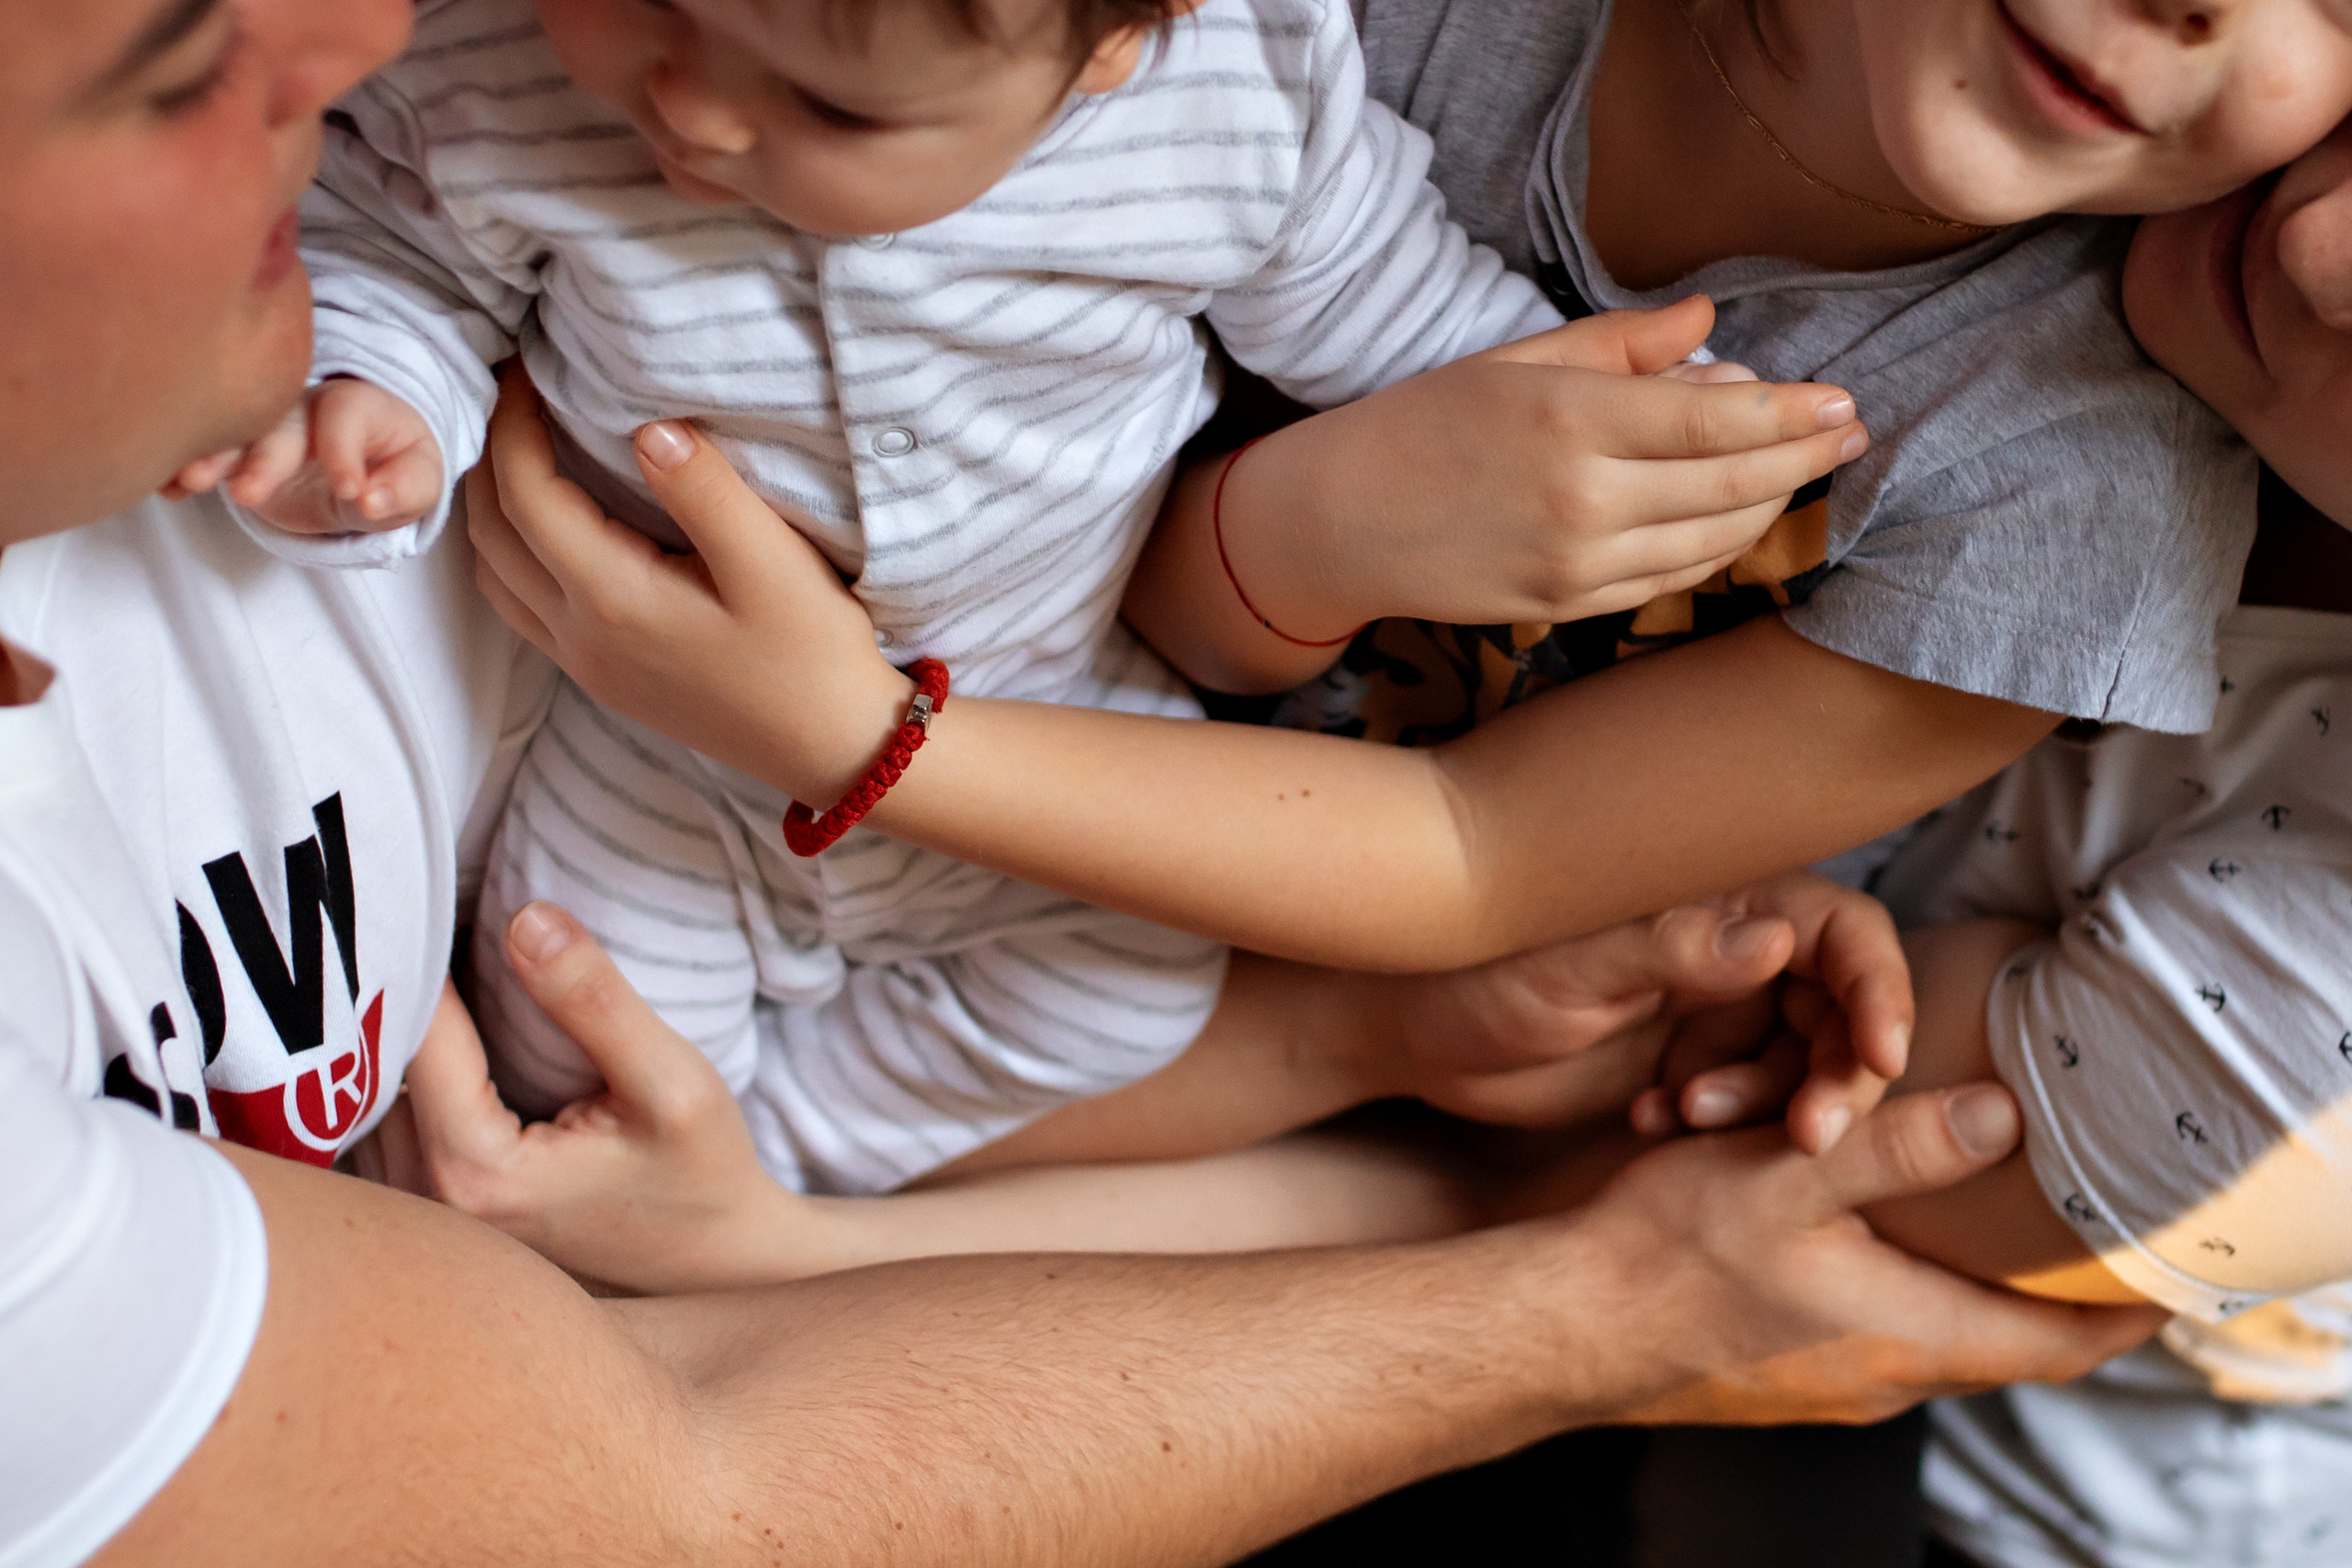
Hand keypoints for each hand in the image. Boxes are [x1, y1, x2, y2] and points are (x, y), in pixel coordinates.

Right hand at [167, 378, 442, 532]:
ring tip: (189, 482)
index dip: (345, 453)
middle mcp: (302, 406)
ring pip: (232, 430)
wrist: (367, 463)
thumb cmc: (395, 466)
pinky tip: (165, 489)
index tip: (349, 491)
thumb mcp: (419, 479)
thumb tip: (372, 500)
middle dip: (262, 457)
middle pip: (279, 423)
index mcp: (353, 405)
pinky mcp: (237, 451)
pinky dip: (183, 467)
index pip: (344, 418)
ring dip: (210, 455)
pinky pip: (205, 449)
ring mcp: (263, 426)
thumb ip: (403, 490)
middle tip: (247, 494)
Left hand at [400, 905, 838, 1294]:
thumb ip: (595, 1001)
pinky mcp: (431, 1214)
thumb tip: (524, 917)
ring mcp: (422, 1218)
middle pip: (373, 1068)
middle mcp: (427, 1205)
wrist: (717, 1263)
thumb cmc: (704, 1177)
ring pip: (365, 1098)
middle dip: (402, 993)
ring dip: (395, 1035)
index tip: (448, 896)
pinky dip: (402, 1075)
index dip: (424, 955)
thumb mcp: (674, 1082)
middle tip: (443, 919)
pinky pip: (382, 1124)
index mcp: (476, 1173)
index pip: (413, 1035)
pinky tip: (448, 1038)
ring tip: (446, 972)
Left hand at [466, 362, 909, 805]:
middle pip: (491, 534)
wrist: (833, 749)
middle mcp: (582, 635)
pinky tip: (548, 526)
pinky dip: (509, 553)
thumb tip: (648, 427)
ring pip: (494, 576)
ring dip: (491, 508)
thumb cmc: (813, 656)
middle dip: (490, 457)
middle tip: (516, 394)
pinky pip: (520, 607)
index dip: (514, 423)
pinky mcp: (605, 679)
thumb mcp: (774, 565)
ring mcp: (587, 665)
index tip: (527, 367)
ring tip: (523, 450)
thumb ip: (706, 491)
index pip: (526, 494)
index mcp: (614, 598)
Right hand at [1202, 296, 1869, 640]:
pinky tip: (1735, 519)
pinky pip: (1669, 579)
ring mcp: (1577, 565)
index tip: (1844, 402)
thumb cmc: (1422, 424)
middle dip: (1803, 459)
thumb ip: (1620, 344)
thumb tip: (1711, 328)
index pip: (1719, 423)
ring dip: (1768, 506)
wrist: (1339, 523)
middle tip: (1850, 434)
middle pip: (1733, 486)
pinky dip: (1715, 548)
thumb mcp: (1515, 360)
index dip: (1794, 415)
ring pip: (1711, 542)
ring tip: (1798, 471)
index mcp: (1571, 421)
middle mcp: (1583, 500)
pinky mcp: (1567, 607)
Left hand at [1370, 873, 1906, 1150]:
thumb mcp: (1570, 964)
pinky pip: (1748, 1108)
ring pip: (1804, 1067)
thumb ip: (1668, 951)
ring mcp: (1716, 1013)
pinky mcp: (1690, 1066)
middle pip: (1844, 1012)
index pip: (1845, 933)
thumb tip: (1773, 940)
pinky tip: (1650, 1121)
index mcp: (1724, 900)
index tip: (1881, 1058)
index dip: (1880, 989)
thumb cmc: (1480, 968)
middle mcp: (1735, 951)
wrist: (1417, 1031)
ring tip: (1688, 1112)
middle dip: (1841, 1075)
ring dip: (1773, 1105)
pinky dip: (1720, 1126)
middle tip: (1809, 1135)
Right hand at [1563, 1085, 2164, 1425]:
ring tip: (1993, 1226)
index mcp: (1906, 1335)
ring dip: (1971, 1289)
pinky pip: (1875, 1340)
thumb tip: (2003, 1117)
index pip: (2059, 1343)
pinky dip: (1905, 1293)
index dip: (2123, 1309)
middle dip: (2053, 1294)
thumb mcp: (1788, 1174)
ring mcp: (1826, 1385)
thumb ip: (1898, 1143)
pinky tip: (1873, 1241)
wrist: (1556, 1325)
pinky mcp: (1779, 1375)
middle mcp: (1880, 1377)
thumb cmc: (1662, 1254)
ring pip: (1937, 1339)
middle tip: (2087, 1232)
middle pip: (2005, 1345)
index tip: (2166, 1269)